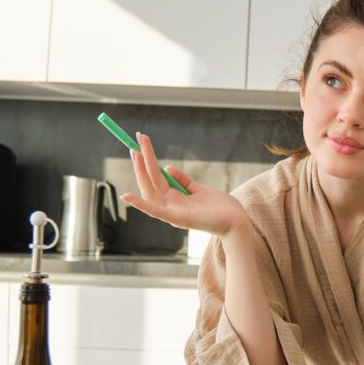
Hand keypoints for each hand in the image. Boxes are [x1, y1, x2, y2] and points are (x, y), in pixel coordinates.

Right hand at [122, 133, 250, 237]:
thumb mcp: (199, 189)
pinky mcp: (179, 219)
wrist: (236, 221)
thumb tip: (168, 168)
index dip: (148, 160)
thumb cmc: (220, 208)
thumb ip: (184, 180)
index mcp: (174, 198)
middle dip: (141, 162)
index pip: (155, 177)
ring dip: (140, 173)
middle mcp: (170, 205)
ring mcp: (172, 213)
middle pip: (150, 182)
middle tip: (134, 143)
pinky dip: (141, 205)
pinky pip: (156, 212)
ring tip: (135, 154)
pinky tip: (127, 196)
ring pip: (150, 192)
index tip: (140, 142)